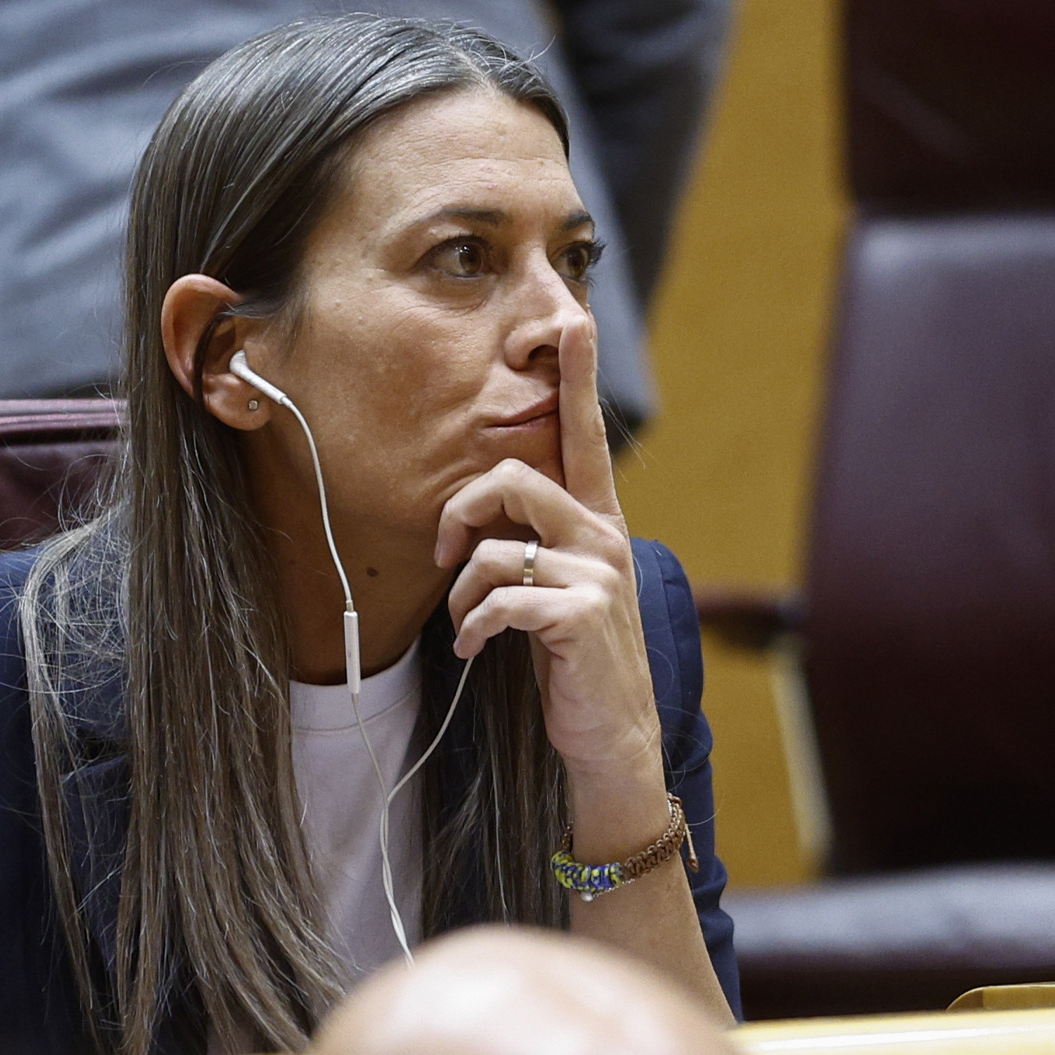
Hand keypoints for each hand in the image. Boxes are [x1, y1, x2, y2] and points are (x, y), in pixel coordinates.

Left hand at [434, 317, 662, 791]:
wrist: (610, 735)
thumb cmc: (571, 657)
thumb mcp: (554, 587)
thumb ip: (529, 542)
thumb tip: (473, 520)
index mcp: (596, 519)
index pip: (585, 434)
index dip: (578, 375)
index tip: (574, 319)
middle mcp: (603, 535)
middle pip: (512, 478)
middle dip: (459, 513)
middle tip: (444, 557)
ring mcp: (598, 574)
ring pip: (494, 549)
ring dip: (463, 595)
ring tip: (468, 626)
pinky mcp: (582, 615)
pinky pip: (498, 600)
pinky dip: (472, 628)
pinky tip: (476, 649)